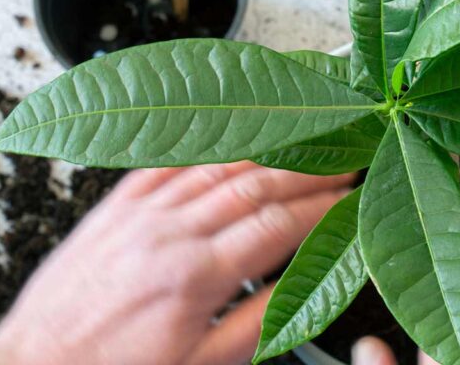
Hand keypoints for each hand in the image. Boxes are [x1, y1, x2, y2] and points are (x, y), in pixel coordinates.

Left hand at [0, 163, 353, 364]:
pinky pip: (164, 162)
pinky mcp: (115, 206)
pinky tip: (226, 137)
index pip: (277, 227)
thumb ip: (257, 323)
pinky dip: (202, 146)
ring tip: (298, 141)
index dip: (319, 207)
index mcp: (197, 277)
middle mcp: (170, 233)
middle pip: (254, 186)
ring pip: (215, 166)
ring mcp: (140, 213)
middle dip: (305, 170)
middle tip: (337, 160)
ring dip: (264, 150)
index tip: (344, 196)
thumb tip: (298, 283)